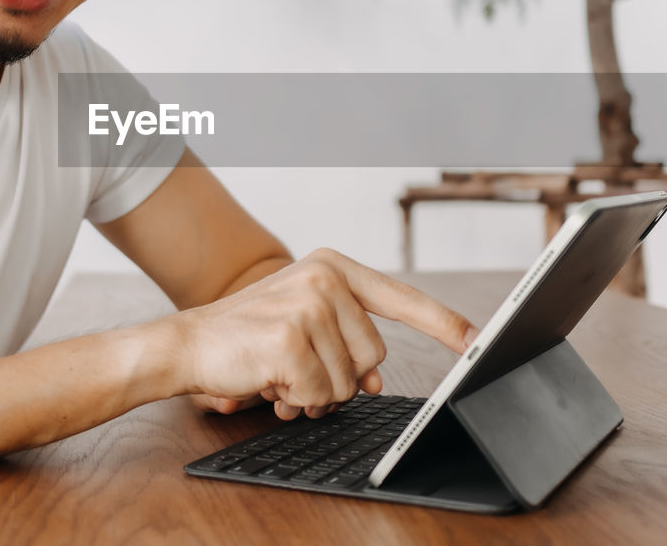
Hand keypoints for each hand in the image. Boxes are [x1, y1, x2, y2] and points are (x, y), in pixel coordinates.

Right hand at [175, 248, 477, 419]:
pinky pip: (320, 394)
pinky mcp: (290, 340)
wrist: (190, 343)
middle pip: (375, 355)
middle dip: (341, 376)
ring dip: (316, 391)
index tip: (476, 341)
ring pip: (349, 381)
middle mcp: (324, 278)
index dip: (443, 323)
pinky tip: (270, 379)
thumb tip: (375, 380)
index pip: (401, 298)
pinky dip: (297, 400)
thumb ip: (348, 343)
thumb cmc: (249, 335)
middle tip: (300, 367)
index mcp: (332, 267)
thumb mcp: (306, 328)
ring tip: (281, 371)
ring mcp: (308, 306)